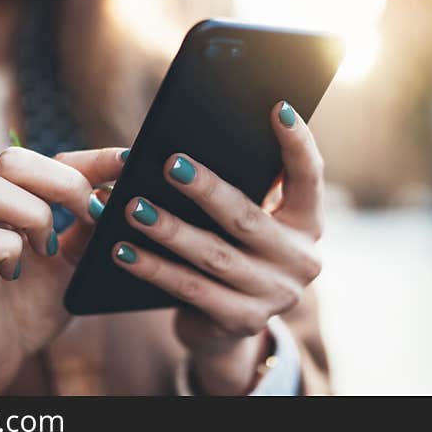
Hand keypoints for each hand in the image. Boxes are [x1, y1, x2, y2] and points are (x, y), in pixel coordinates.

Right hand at [0, 146, 125, 394]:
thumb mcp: (76, 261)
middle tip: (88, 215)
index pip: (54, 159)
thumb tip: (122, 192)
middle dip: (62, 182)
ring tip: (47, 248)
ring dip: (31, 215)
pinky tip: (15, 273)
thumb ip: (93, 227)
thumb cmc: (34, 303)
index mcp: (18, 197)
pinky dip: (5, 251)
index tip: (129, 163)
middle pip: (13, 159)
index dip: (93, 158)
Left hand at [110, 101, 323, 394]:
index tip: (276, 107)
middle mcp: (301, 260)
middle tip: (170, 163)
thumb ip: (243, 186)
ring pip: (214, 256)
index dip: (297, 143)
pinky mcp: (243, 322)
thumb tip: (194, 140)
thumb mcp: (249, 220)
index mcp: (308, 224)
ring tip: (132, 207)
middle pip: (248, 218)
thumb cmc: (234, 249)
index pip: (309, 177)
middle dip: (207, 189)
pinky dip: (153, 268)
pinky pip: (190, 289)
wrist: (227, 324)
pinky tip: (122, 251)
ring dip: (169, 230)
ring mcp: (275, 295)